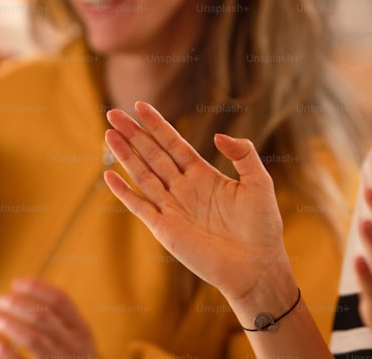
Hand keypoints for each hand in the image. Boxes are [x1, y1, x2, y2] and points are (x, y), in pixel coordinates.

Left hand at [0, 278, 96, 358]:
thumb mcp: (73, 342)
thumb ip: (56, 321)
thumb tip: (21, 292)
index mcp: (83, 331)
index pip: (60, 300)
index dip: (36, 288)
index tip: (15, 283)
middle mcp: (76, 348)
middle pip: (44, 317)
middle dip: (18, 305)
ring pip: (34, 339)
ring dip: (10, 324)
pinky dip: (4, 351)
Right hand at [103, 102, 289, 302]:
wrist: (256, 266)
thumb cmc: (262, 226)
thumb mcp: (259, 182)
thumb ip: (243, 153)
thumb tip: (216, 136)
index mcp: (202, 174)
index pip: (173, 143)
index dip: (157, 124)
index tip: (140, 106)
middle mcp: (183, 187)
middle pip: (152, 154)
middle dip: (133, 134)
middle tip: (113, 114)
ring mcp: (171, 207)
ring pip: (142, 174)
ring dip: (125, 155)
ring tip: (109, 134)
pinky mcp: (164, 229)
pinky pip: (139, 206)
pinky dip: (123, 192)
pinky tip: (109, 175)